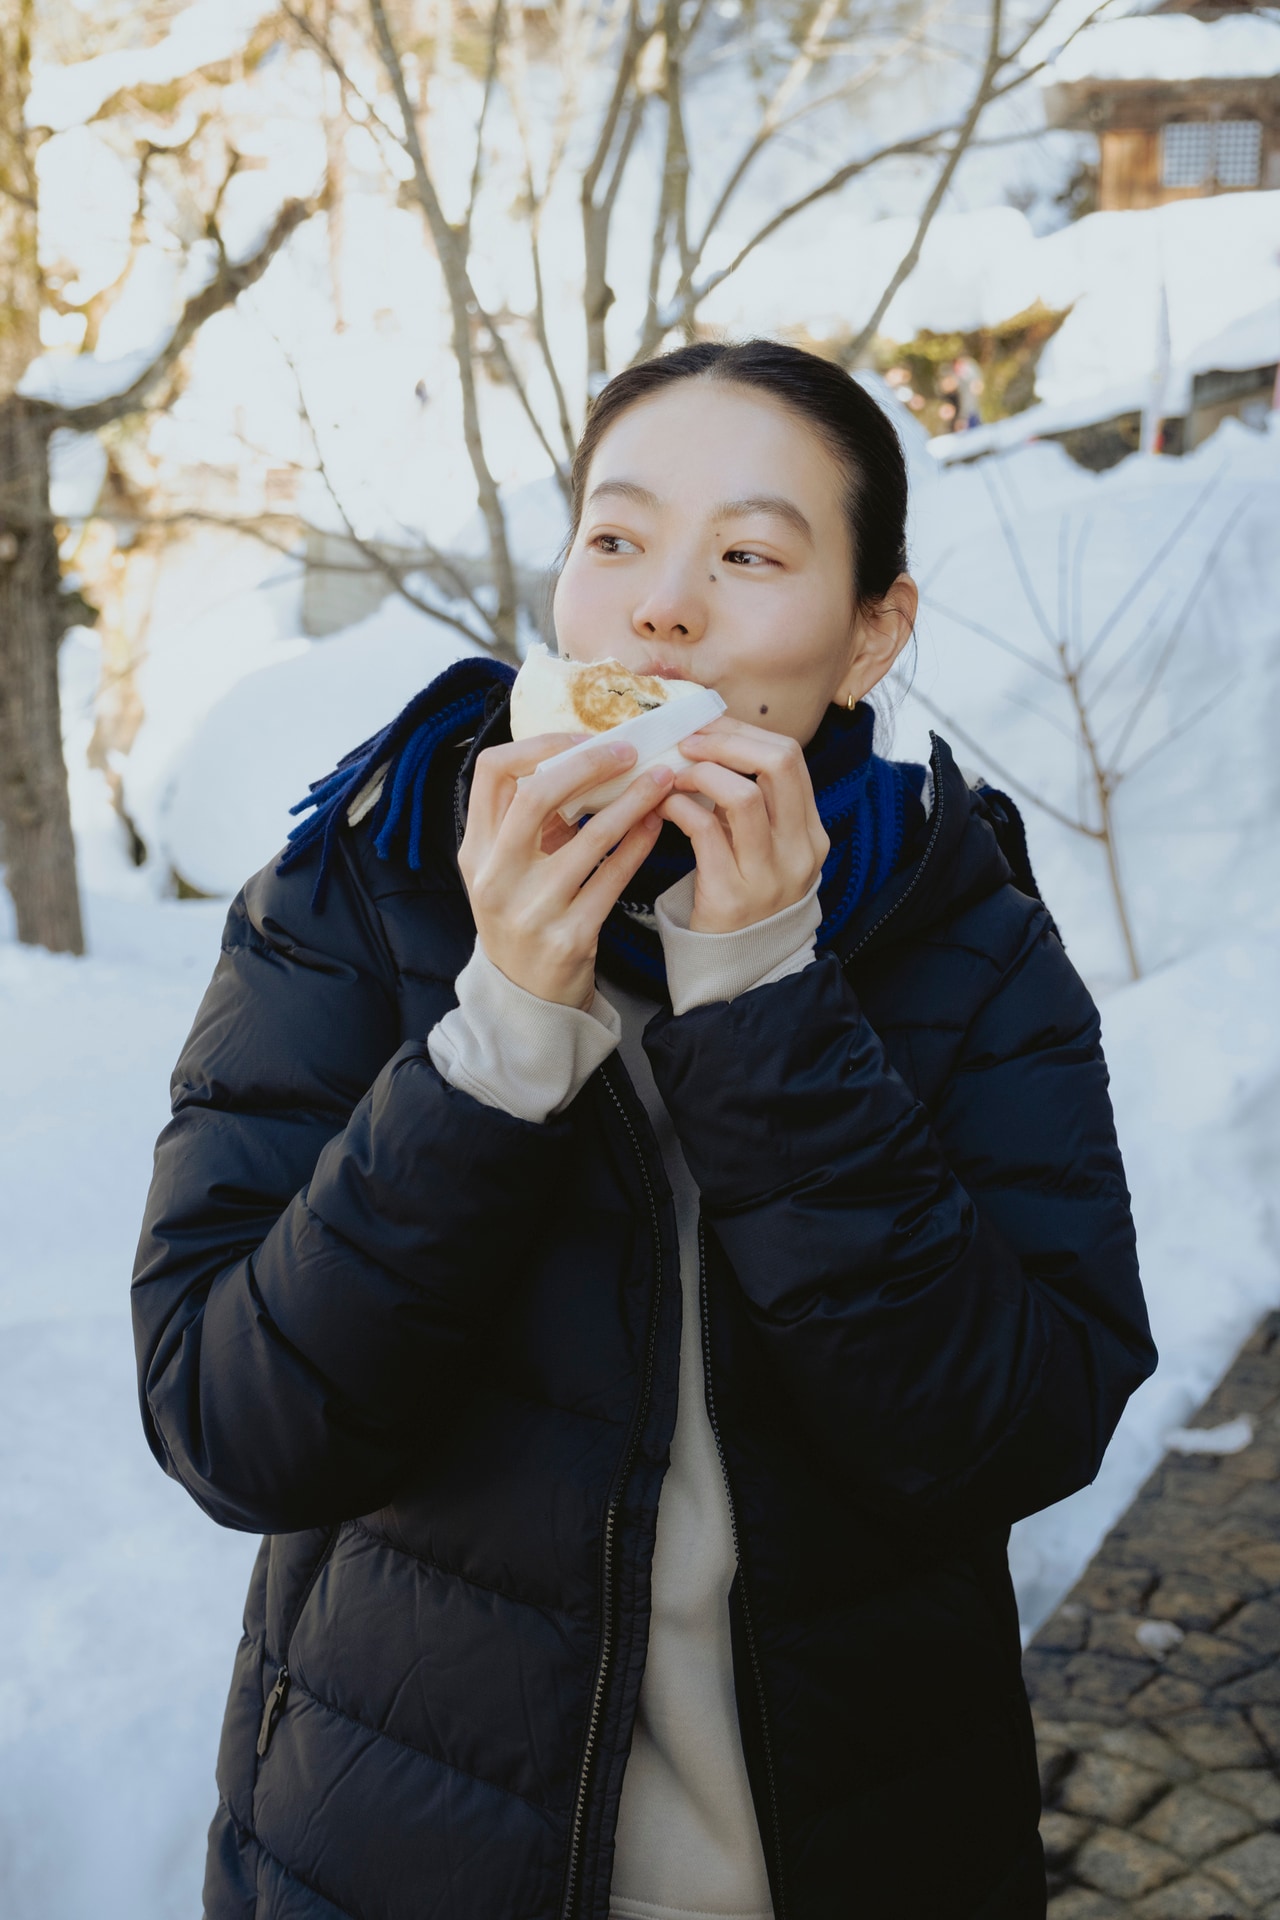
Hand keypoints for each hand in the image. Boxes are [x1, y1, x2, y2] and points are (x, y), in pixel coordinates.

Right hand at [458, 733, 674, 1008]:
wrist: (525, 997)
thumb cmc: (522, 916)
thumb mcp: (505, 868)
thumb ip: (529, 820)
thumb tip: (579, 755)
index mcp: (475, 851)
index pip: (491, 771)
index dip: (539, 744)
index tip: (581, 736)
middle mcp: (496, 878)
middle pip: (536, 795)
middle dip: (589, 763)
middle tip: (629, 749)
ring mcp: (532, 910)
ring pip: (591, 836)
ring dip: (633, 800)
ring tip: (662, 780)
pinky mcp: (570, 936)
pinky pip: (615, 877)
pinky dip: (640, 843)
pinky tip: (656, 824)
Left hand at [658, 717, 828, 932]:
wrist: (741, 968)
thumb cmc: (744, 895)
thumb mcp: (764, 848)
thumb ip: (751, 802)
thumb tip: (709, 741)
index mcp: (811, 833)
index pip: (790, 757)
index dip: (745, 732)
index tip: (708, 727)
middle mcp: (799, 851)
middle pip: (778, 763)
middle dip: (727, 740)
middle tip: (689, 741)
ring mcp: (769, 876)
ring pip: (744, 795)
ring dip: (701, 772)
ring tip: (673, 774)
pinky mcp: (731, 897)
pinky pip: (706, 832)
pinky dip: (681, 808)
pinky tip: (663, 806)